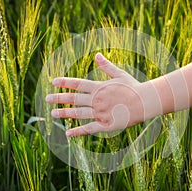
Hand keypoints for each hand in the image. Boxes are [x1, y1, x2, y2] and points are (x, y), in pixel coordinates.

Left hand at [45, 53, 161, 136]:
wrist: (145, 102)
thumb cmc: (133, 87)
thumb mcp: (120, 74)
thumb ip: (106, 66)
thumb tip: (97, 55)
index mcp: (99, 87)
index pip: (77, 84)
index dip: (64, 82)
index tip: (53, 81)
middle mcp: (97, 100)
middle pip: (74, 99)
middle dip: (59, 98)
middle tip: (46, 98)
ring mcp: (100, 113)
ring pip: (78, 113)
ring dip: (64, 113)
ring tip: (53, 114)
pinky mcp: (106, 125)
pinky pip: (89, 129)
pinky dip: (78, 131)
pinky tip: (68, 133)